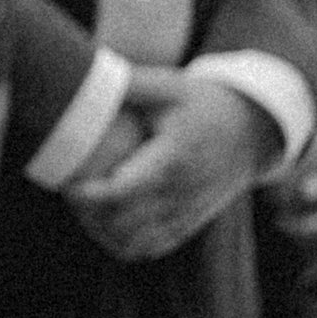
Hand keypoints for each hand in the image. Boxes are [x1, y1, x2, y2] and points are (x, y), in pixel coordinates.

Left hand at [68, 68, 277, 261]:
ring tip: (82, 204)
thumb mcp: (169, 86)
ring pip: (131, 244)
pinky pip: (147, 249)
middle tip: (65, 187)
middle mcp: (180, 194)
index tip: (64, 179)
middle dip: (86, 212)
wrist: (252, 130)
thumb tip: (84, 68)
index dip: (85, 194)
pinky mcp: (187, 226)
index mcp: (172, 159)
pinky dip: (120, 242)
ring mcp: (185, 215)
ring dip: (100, 230)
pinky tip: (104, 219)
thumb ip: (127, 82)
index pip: (119, 193)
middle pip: (119, 224)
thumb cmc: (203, 103)